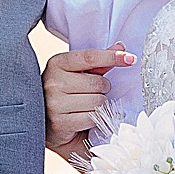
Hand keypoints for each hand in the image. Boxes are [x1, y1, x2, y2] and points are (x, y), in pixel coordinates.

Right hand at [43, 44, 133, 164]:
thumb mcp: (77, 75)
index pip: (90, 57)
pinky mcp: (60, 122)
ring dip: (98, 106)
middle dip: (102, 89)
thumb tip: (121, 48)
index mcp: (57, 64)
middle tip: (90, 94)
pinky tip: (82, 119)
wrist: (44, 125)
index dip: (112, 57)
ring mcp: (55, 102)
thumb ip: (98, 63)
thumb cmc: (64, 97)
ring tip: (85, 107)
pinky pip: (92, 118)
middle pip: (98, 82)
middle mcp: (53, 81)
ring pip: (97, 101)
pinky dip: (93, 120)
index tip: (130, 59)